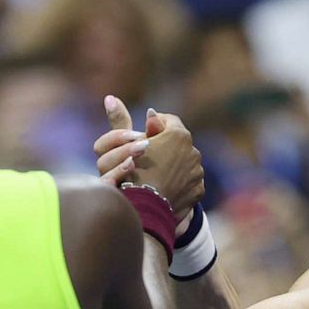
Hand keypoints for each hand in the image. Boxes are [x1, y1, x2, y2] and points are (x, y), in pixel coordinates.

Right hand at [96, 96, 202, 227]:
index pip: (167, 120)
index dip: (154, 125)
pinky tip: (164, 188)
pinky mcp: (198, 189)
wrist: (145, 210)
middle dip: (164, 146)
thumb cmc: (132, 173)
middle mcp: (193, 151)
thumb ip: (121, 121)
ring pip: (184, 162)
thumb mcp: (124, 144)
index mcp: (178, 135)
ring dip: (172, 165)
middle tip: (147, 155)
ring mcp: (197, 172)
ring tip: (155, 174)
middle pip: (177, 142)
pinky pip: (188, 181)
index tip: (143, 134)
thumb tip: (111, 97)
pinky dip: (178, 182)